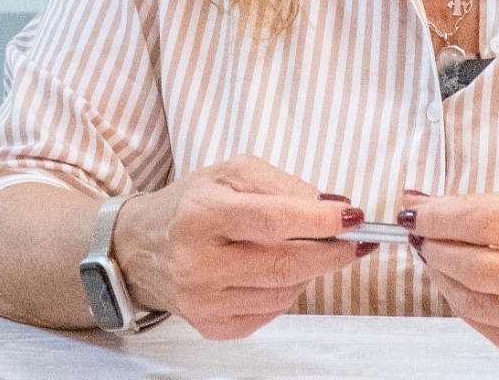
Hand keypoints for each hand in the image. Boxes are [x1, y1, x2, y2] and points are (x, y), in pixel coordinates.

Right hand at [112, 156, 365, 338]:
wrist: (142, 247)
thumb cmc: (192, 203)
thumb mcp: (232, 172)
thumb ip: (283, 184)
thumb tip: (332, 206)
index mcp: (202, 213)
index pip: (273, 220)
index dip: (319, 220)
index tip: (352, 216)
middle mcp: (198, 261)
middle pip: (283, 264)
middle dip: (331, 253)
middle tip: (355, 241)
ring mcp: (203, 300)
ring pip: (282, 293)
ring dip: (310, 271)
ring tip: (312, 248)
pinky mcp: (210, 326)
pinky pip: (269, 312)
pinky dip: (287, 291)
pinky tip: (280, 270)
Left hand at [400, 189, 498, 354]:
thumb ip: (480, 205)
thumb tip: (419, 203)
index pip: (487, 223)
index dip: (442, 217)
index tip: (415, 210)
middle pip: (476, 266)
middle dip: (435, 247)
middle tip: (418, 232)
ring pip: (472, 301)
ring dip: (439, 273)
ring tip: (431, 252)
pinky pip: (481, 324)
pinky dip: (456, 299)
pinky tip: (451, 280)